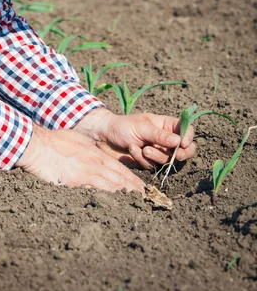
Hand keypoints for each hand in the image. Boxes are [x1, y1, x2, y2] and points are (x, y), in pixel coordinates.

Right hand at [16, 122, 145, 194]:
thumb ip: (89, 148)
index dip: (133, 180)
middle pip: (119, 180)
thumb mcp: (78, 139)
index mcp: (95, 154)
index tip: (143, 188)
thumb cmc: (55, 141)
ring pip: (110, 188)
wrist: (38, 146)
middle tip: (147, 200)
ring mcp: (85, 175)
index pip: (120, 169)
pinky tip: (113, 208)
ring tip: (136, 206)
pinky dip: (105, 201)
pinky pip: (93, 194)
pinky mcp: (74, 184)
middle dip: (134, 191)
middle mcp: (94, 164)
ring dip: (124, 197)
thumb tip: (97, 154)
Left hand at [73, 108, 195, 169]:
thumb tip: (179, 142)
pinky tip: (132, 150)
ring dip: (156, 156)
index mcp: (165, 124)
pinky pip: (153, 167)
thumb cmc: (122, 126)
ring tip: (142, 149)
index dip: (188, 137)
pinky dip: (143, 160)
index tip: (183, 144)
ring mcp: (157, 151)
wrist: (103, 137)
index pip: (186, 130)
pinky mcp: (148, 162)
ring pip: (168, 160)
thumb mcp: (141, 127)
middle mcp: (164, 138)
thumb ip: (159, 135)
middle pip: (184, 150)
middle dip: (178, 154)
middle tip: (173, 154)